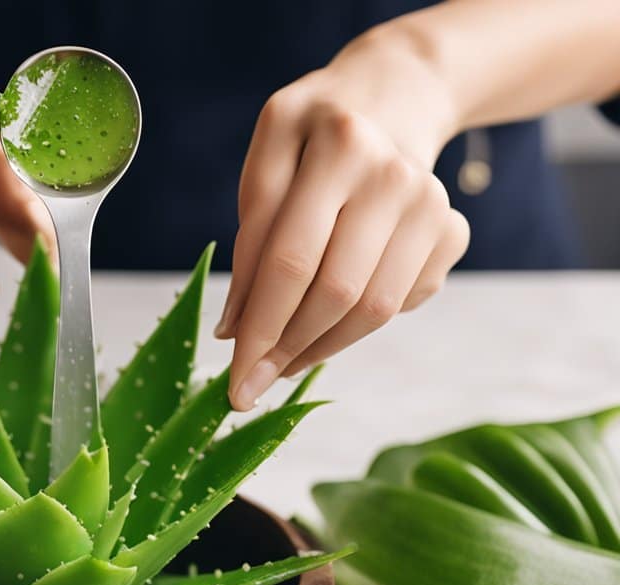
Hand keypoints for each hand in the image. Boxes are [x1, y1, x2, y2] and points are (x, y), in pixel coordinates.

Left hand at [219, 30, 470, 409]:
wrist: (391, 98)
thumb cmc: (311, 135)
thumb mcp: (267, 159)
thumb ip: (250, 237)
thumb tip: (235, 329)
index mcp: (339, 145)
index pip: (290, 260)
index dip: (259, 328)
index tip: (234, 383)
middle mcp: (395, 176)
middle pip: (335, 292)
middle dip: (285, 350)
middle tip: (251, 383)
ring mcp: (432, 206)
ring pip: (373, 310)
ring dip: (318, 349)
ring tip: (280, 361)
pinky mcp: (452, 233)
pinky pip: (400, 304)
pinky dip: (356, 325)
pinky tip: (327, 315)